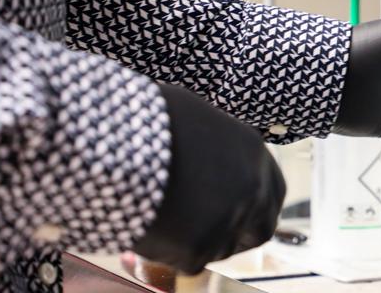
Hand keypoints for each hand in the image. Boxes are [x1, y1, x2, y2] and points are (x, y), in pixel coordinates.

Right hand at [133, 84, 285, 273]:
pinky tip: (150, 233)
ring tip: (164, 223)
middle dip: (239, 237)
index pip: (272, 192)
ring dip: (200, 243)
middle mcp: (251, 188)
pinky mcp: (199, 247)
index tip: (239, 213)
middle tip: (210, 236)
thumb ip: (216, 144)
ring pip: (221, 248)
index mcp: (253, 152)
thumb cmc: (141, 121)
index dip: (256, 207)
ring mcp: (228, 220)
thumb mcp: (193, 118)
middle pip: (261, 229)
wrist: (108, 143)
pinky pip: (189, 261)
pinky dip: (171, 253)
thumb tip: (212, 158)